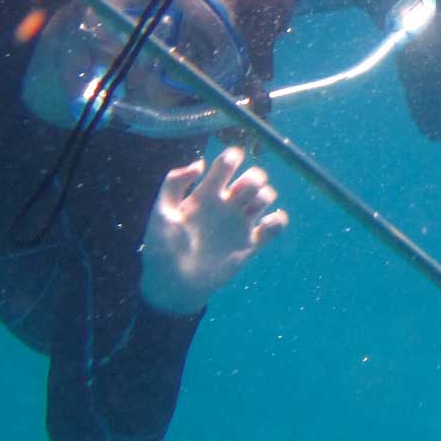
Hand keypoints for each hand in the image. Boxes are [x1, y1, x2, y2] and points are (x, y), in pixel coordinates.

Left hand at [140, 144, 287, 315]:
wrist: (173, 284)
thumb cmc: (162, 248)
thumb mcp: (161, 212)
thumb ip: (174, 183)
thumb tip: (201, 164)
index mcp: (206, 193)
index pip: (227, 164)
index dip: (233, 157)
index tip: (230, 163)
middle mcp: (226, 205)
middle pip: (254, 177)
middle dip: (254, 179)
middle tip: (239, 194)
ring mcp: (239, 224)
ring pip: (266, 197)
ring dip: (264, 197)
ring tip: (249, 211)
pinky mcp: (250, 245)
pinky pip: (276, 226)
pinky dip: (279, 221)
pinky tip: (266, 225)